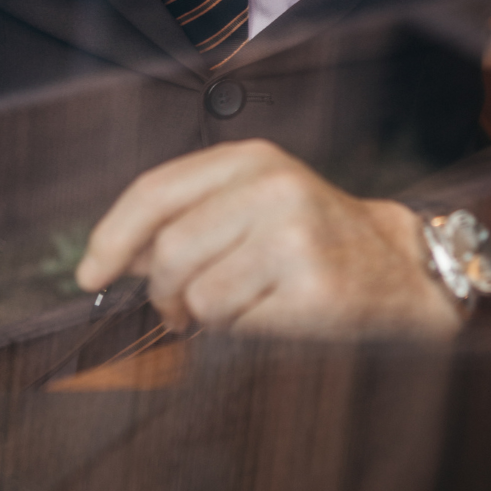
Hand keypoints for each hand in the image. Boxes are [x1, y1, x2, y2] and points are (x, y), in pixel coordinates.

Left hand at [76, 141, 461, 337]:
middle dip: (161, 292)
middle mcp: (274, 187)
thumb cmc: (312, 242)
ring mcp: (296, 235)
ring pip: (198, 293)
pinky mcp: (313, 287)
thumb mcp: (252, 206)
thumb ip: (186, 218)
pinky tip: (269, 316)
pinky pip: (236, 325)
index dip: (113, 235)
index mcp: (252, 159)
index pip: (157, 191)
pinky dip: (238, 332)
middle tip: (176, 310)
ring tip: (233, 309)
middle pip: (170, 250)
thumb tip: (115, 258)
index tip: (90, 274)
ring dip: (202, 316)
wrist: (401, 273)